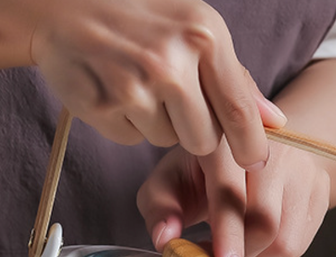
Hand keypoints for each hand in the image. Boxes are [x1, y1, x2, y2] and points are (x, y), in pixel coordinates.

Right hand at [29, 0, 284, 164]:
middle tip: (171, 98)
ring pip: (168, 142)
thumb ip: (236, 80)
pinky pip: (133, 139)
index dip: (250, 146)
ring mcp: (134, 84)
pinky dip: (127, 123)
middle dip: (194, 130)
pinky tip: (115, 90)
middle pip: (205, 140)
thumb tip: (275, 122)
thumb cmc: (140, 18)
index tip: (254, 161)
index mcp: (203, 35)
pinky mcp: (103, 105)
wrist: (60, 5)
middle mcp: (170, 60)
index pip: (239, 111)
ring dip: (158, 124)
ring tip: (138, 84)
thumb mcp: (195, 30)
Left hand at [137, 138, 331, 256]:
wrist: (259, 143)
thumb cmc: (209, 165)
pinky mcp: (321, 189)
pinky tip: (257, 246)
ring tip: (237, 253)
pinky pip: (301, 242)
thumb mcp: (171, 177)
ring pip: (286, 239)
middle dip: (241, 256)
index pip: (232, 196)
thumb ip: (160, 207)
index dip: (227, 239)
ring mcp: (303, 167)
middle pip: (265, 222)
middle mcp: (273, 147)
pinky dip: (274, 256)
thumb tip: (165, 240)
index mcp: (228, 138)